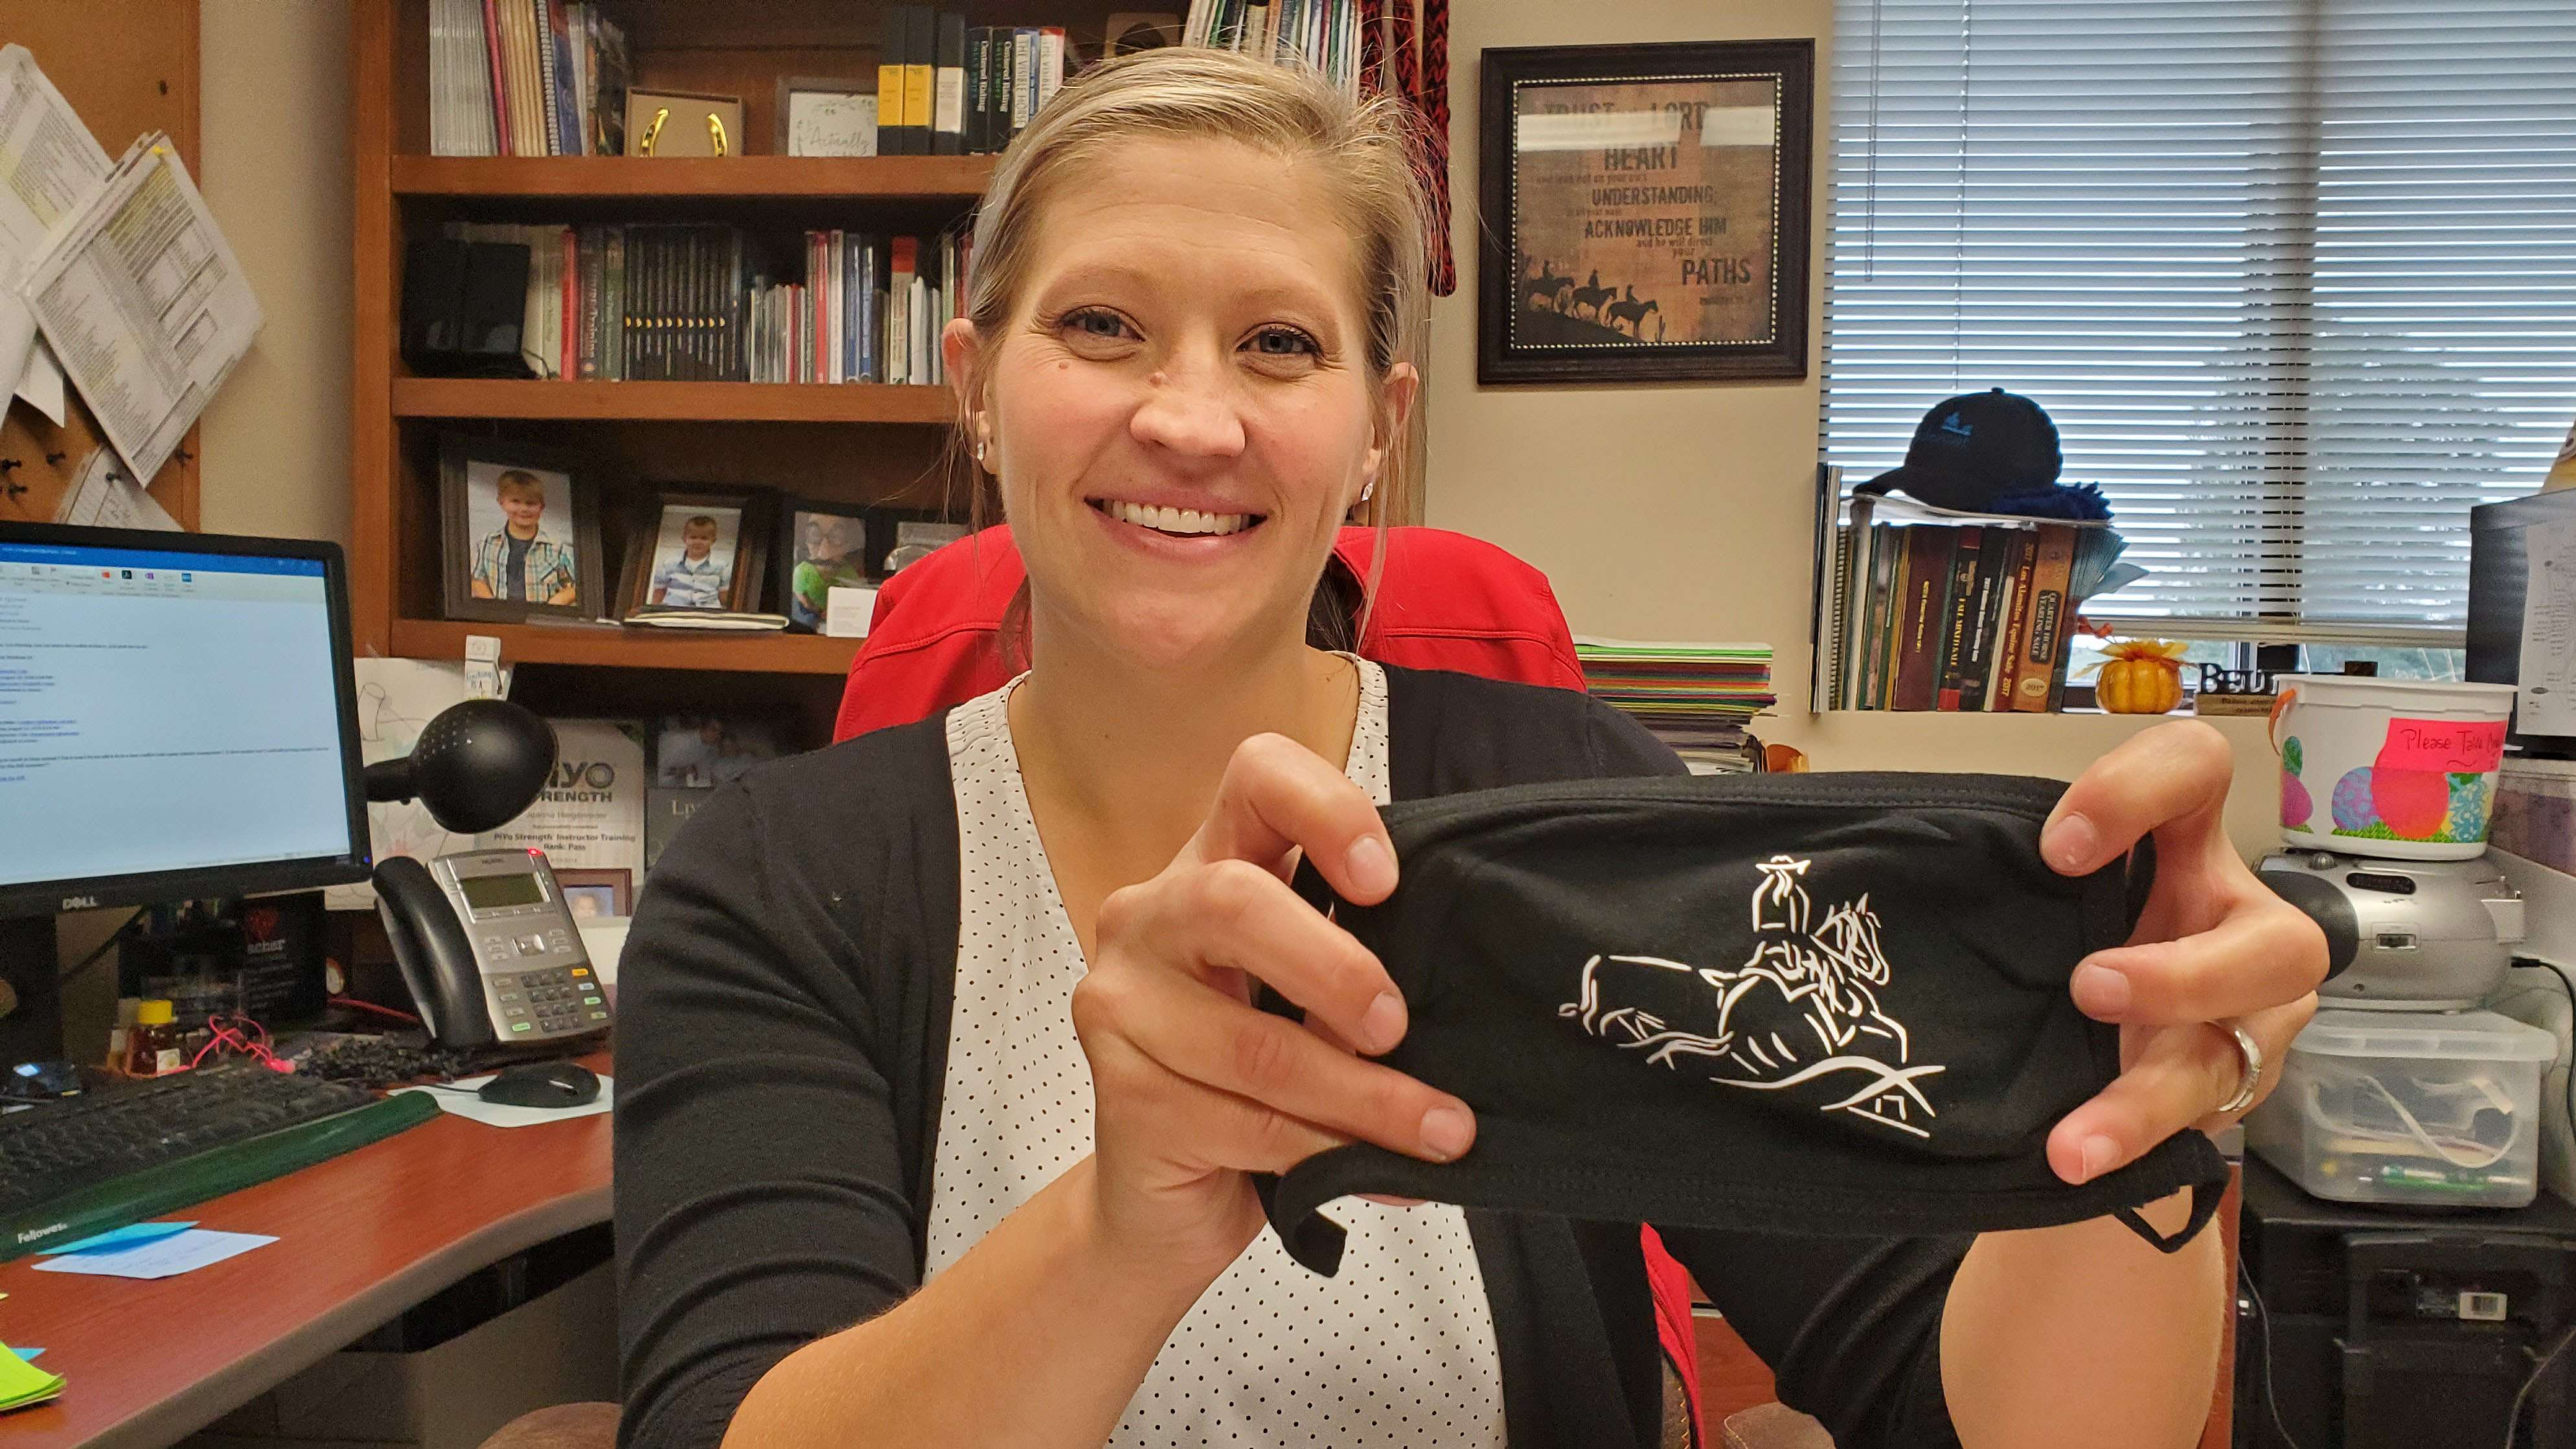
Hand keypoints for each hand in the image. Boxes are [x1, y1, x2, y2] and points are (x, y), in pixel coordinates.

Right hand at [1072, 734, 1477, 1277]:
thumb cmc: (1255, 1080)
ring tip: (1441, 1131)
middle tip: (1398, 1025)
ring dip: (1364, 1096)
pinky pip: (1243, 1122)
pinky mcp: (1121, 1096)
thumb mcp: (1309, 1002)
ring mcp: (1119, 1005)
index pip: (1256, 778)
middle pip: (1233, 902)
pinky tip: (1384, 1176)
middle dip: (1335, 969)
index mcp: (1210, 864)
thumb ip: (1358, 969)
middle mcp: (1149, 917)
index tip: (1386, 881)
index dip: (1326, 810)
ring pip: (1252, 1044)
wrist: (1165, 1200)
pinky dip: (1328, 1153)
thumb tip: (1467, 995)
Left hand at [2039, 721, 2325, 1184]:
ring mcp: (2250, 1013)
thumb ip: (2005, 873)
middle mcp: (2236, 923)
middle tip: (2089, 989)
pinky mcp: (2230, 1086)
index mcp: (2185, 843)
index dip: (2140, 793)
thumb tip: (1857, 854)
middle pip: (2278, 938)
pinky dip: (2127, 1137)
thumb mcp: (2042, 893)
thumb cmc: (2057, 939)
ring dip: (2153, 1087)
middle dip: (2186, 972)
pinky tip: (2075, 1156)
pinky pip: (2194, 1117)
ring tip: (2076, 1134)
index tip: (2058, 848)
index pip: (2195, 770)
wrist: (2077, 1053)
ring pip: (2242, 1047)